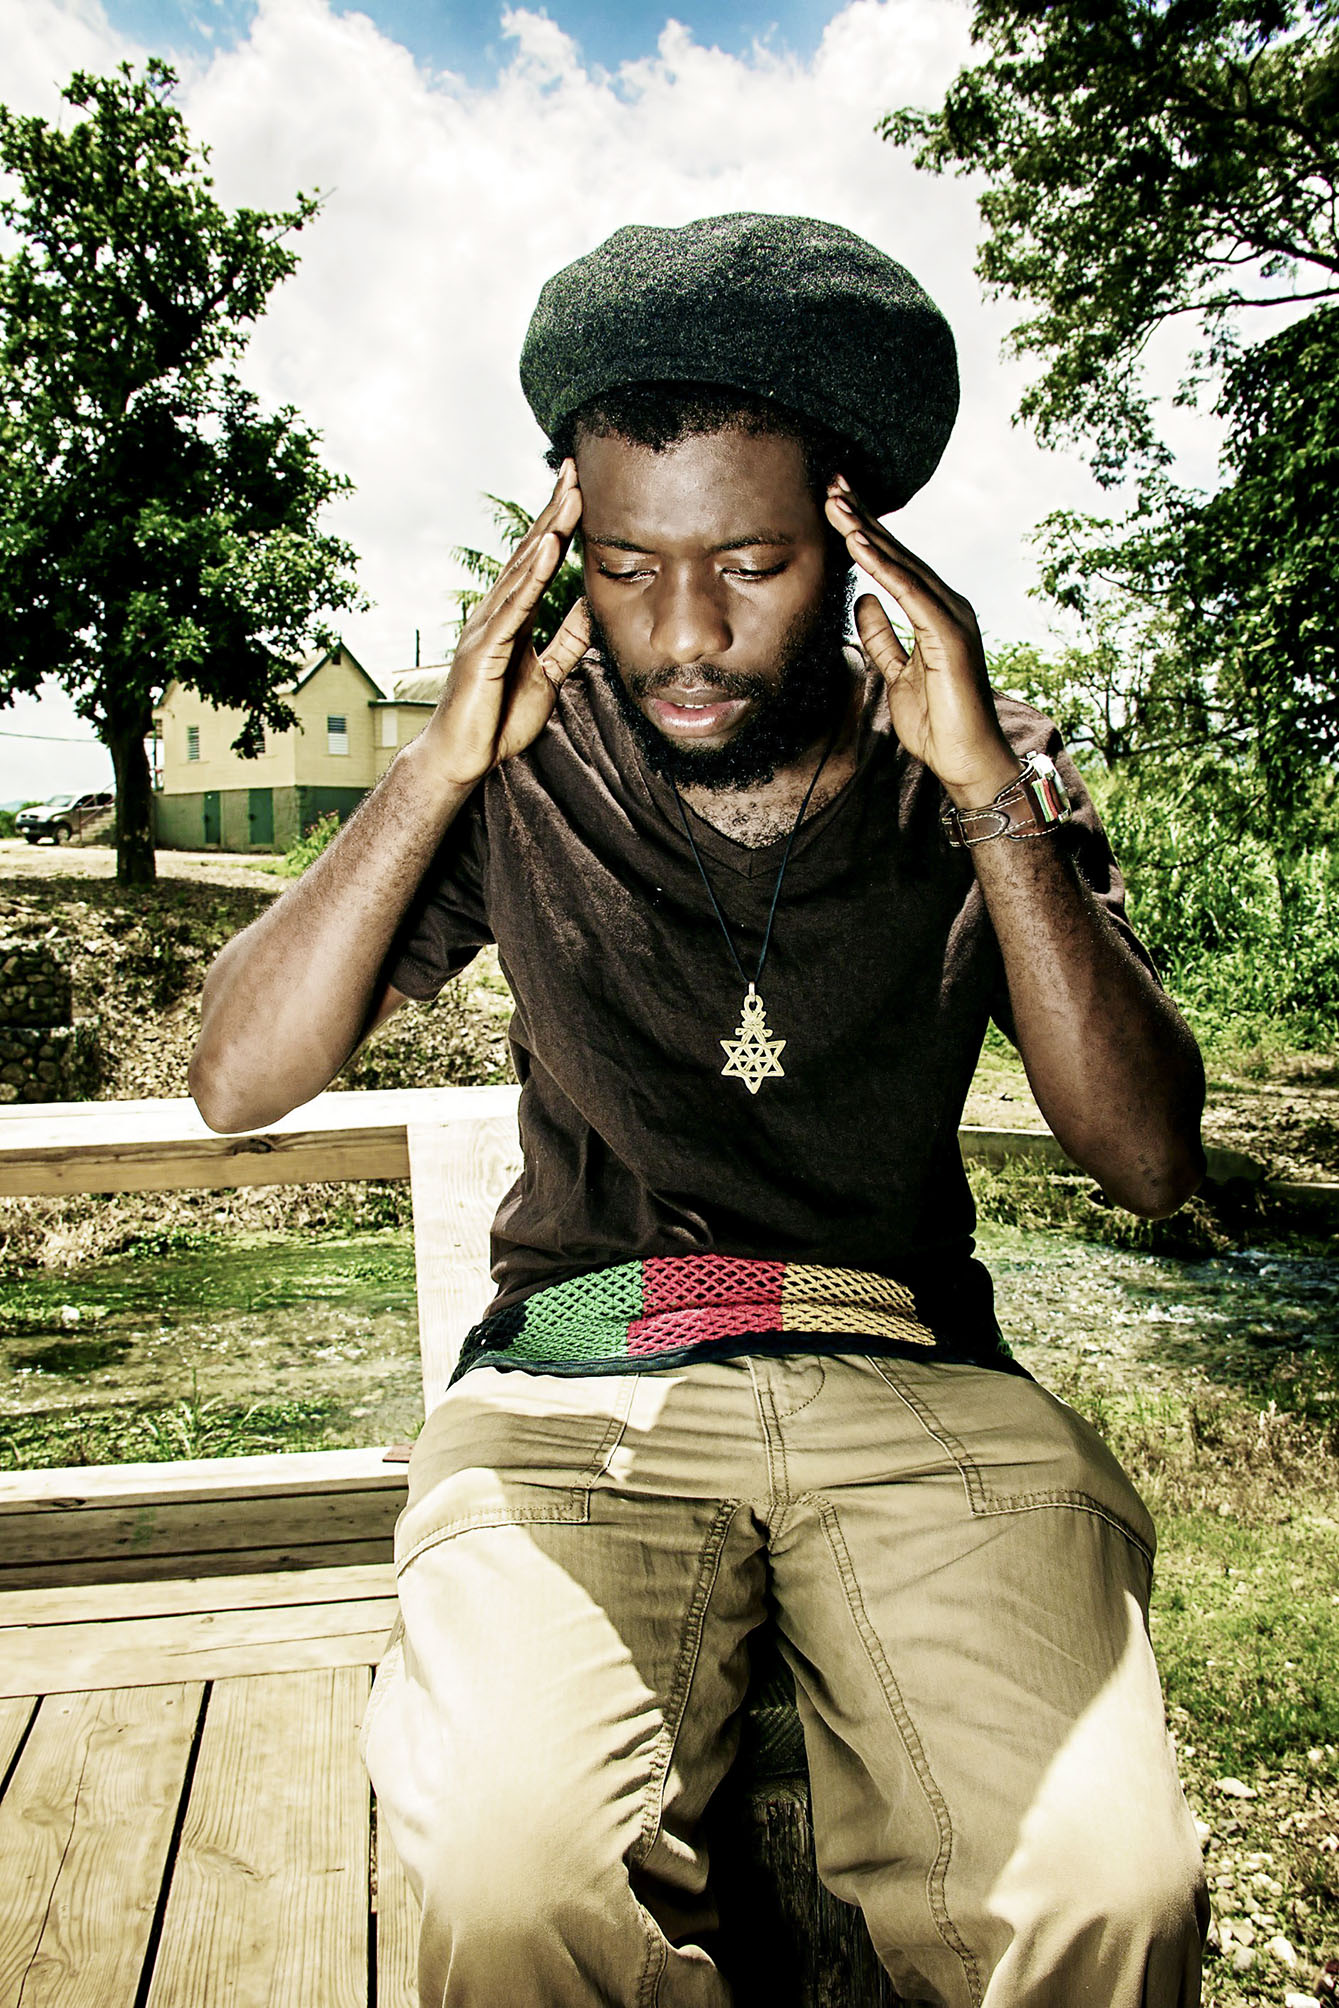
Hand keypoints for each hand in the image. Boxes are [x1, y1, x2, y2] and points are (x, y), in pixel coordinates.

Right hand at [423, 461, 590, 787]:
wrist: (464, 756)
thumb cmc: (498, 719)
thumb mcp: (547, 673)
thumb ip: (568, 641)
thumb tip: (592, 608)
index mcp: (512, 616)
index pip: (539, 560)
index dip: (560, 524)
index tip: (580, 487)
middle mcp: (495, 613)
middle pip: (529, 552)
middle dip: (553, 511)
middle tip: (574, 470)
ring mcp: (486, 628)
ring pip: (521, 571)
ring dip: (547, 533)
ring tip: (570, 497)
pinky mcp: (482, 650)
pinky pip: (511, 609)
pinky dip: (529, 578)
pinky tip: (546, 551)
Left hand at [824, 476, 1021, 805]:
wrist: (966, 760)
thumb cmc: (937, 721)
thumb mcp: (896, 672)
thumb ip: (881, 636)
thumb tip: (862, 599)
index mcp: (934, 612)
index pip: (893, 563)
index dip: (863, 532)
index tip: (834, 503)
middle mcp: (947, 605)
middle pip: (898, 553)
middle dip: (863, 517)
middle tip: (831, 482)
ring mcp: (952, 617)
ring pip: (903, 565)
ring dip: (867, 531)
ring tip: (837, 501)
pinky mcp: (950, 635)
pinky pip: (911, 594)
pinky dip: (884, 567)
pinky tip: (859, 543)